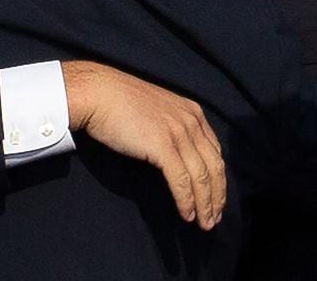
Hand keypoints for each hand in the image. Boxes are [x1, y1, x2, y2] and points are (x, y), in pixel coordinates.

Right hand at [62, 61, 225, 230]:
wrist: (98, 93)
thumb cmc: (119, 102)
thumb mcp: (157, 110)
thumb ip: (172, 127)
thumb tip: (177, 153)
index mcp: (192, 112)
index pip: (215, 151)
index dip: (218, 179)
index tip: (216, 197)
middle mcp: (191, 121)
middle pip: (214, 166)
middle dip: (217, 196)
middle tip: (214, 217)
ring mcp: (178, 133)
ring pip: (201, 177)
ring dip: (205, 204)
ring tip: (204, 223)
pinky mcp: (162, 146)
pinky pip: (181, 180)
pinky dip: (186, 200)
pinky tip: (186, 214)